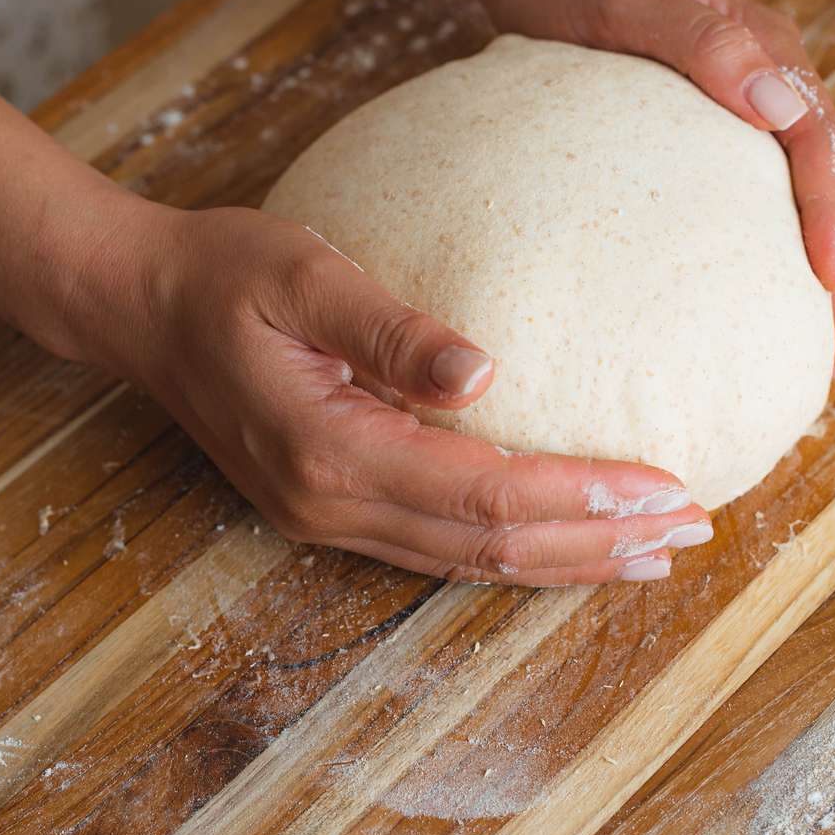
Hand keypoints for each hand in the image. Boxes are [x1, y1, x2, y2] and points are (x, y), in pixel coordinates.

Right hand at [65, 198, 712, 585]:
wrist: (141, 308)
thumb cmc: (221, 274)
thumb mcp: (301, 273)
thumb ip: (387, 326)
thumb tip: (482, 371)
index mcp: (329, 449)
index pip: (483, 494)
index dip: (580, 499)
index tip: (668, 487)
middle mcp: (331, 504)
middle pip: (489, 549)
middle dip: (597, 546)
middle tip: (693, 531)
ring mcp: (328, 516)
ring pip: (469, 562)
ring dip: (567, 560)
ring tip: (654, 551)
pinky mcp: (332, 506)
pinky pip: (442, 546)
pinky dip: (516, 548)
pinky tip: (566, 539)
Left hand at [475, 0, 834, 375]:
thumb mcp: (631, 4)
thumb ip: (704, 44)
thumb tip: (779, 103)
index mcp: (768, 51)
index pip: (821, 144)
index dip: (832, 218)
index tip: (830, 285)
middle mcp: (776, 81)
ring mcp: (755, 111)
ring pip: (821, 196)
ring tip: (831, 346)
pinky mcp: (726, 138)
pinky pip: (775, 198)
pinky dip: (790, 253)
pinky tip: (779, 305)